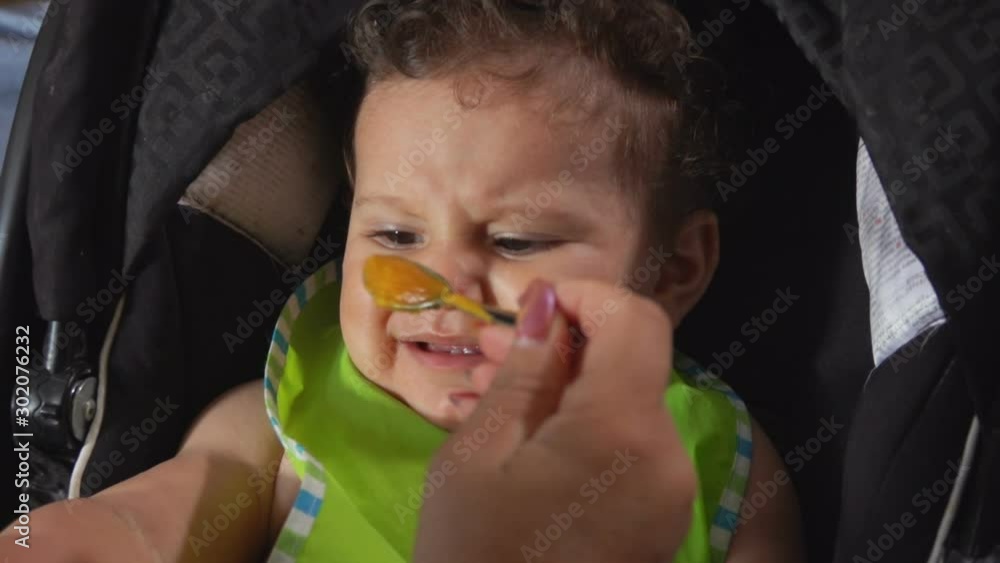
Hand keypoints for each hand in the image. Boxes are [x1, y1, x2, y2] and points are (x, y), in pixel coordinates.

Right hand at [413, 279, 696, 562]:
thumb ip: (524, 370)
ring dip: (564, 387)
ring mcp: (669, 494)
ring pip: (624, 406)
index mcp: (624, 428)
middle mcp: (666, 455)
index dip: (587, 297)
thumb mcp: (479, 453)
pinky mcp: (657, 522)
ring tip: (488, 391)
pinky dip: (580, 429)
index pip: (636, 321)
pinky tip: (520, 437)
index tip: (531, 307)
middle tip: (487, 349)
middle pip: (628, 364)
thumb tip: (547, 303)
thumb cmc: (474, 551)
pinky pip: (625, 451)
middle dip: (562, 345)